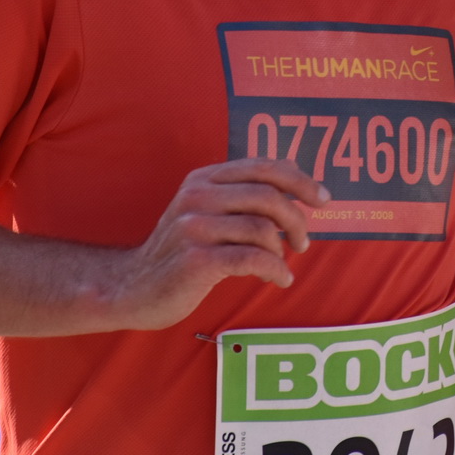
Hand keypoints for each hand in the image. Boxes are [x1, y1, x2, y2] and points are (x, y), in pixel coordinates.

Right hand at [114, 159, 330, 330]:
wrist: (132, 287)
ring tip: (283, 264)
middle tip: (303, 242)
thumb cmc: (179, 252)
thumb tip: (296, 184)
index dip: (300, 180)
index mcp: (204, 179)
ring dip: (282, 250)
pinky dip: (275, 269)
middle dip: (296, 219)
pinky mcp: (197, 260)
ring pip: (262, 228)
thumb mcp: (205, 212)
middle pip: (268, 196)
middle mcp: (198, 196)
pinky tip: (280, 279)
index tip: (322, 198)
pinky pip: (252, 258)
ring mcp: (194, 227)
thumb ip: (241, 196)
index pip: (263, 167)